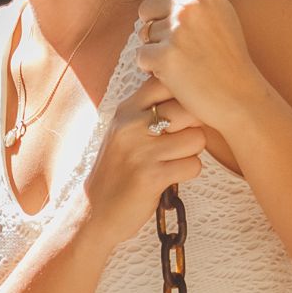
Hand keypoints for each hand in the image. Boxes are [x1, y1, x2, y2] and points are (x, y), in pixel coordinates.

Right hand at [74, 77, 207, 249]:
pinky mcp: (151, 177)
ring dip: (192, 152)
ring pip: (196, 139)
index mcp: (125, 110)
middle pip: (189, 109)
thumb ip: (147, 108)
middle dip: (194, 126)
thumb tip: (185, 86)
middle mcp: (131, 125)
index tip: (181, 113)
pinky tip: (172, 176)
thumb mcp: (124, 130)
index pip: (166, 81)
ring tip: (174, 160)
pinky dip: (188, 172)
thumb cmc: (118, 168)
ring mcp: (140, 151)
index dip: (184, 95)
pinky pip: (193, 165)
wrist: (94, 211)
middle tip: (181, 141)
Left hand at [135, 0, 273, 131]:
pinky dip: (155, 68)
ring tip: (186, 58)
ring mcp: (176, 31)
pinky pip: (142, 56)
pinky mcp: (164, 57)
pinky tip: (178, 73)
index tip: (173, 11)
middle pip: (145, 7)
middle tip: (186, 43)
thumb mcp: (213, 7)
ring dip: (158, 48)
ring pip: (143, 33)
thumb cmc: (226, 52)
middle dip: (158, 25)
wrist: (239, 95)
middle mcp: (189, 5)